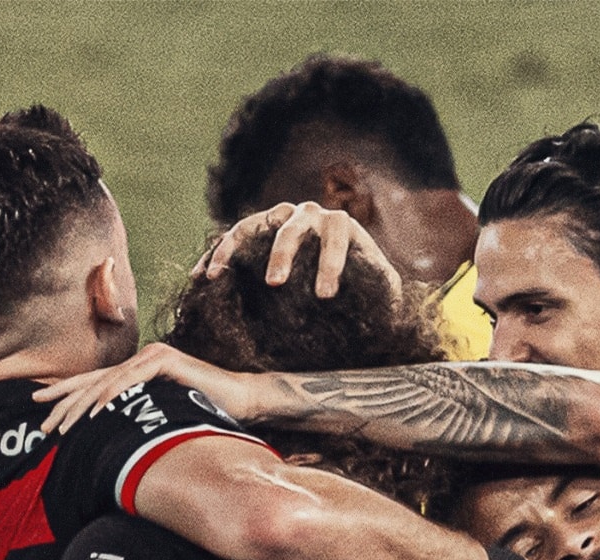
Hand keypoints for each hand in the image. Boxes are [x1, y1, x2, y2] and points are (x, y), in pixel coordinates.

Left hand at [33, 344, 255, 434]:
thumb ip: (140, 421)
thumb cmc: (205, 414)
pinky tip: (98, 409)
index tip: (41, 410)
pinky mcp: (165, 360)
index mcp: (135, 374)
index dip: (66, 396)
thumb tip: (112, 444)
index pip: (93, 385)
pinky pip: (132, 378)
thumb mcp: (163, 419)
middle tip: (42, 422)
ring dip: (83, 404)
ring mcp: (151, 357)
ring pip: (107, 381)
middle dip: (64, 402)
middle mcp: (139, 361)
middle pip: (93, 382)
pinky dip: (114, 394)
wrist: (241, 400)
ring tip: (64, 423)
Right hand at [196, 200, 402, 299]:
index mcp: (340, 225)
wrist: (335, 273)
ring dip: (234, 249)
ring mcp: (276, 219)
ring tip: (217, 276)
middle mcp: (307, 215)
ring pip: (252, 226)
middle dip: (283, 253)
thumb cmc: (361, 283)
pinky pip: (230, 239)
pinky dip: (215, 256)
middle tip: (275, 284)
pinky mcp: (254, 232)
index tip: (325, 295)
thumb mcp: (381, 287)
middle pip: (292, 227)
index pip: (337, 235)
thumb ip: (389, 289)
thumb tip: (397, 303)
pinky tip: (202, 277)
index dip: (331, 264)